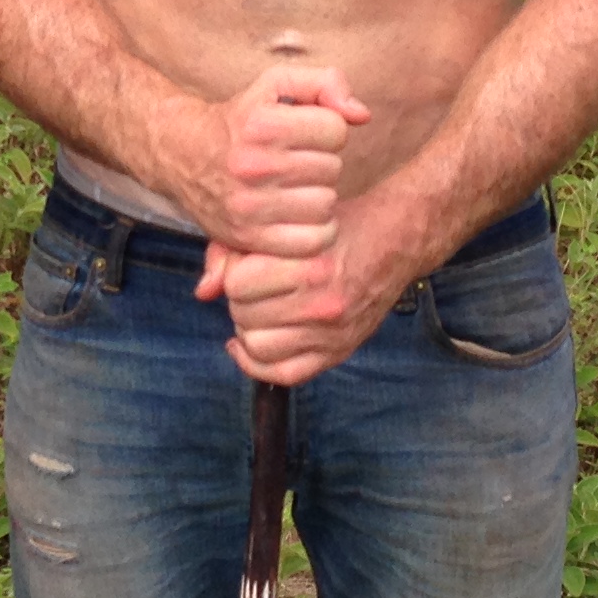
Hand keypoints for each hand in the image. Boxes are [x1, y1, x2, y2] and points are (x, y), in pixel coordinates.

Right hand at [169, 63, 365, 257]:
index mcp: (262, 125)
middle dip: (321, 163)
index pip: (336, 130)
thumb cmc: (241, 119)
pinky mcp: (248, 237)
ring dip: (318, 197)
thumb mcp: (277, 85)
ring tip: (295, 188)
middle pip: (332, 169)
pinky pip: (312, 241)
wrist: (182, 155)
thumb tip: (361, 115)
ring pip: (325, 206)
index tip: (306, 134)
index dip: (327, 129)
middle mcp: (253, 166)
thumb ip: (325, 83)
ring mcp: (249, 206)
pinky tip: (298, 215)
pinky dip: (314, 230)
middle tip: (297, 162)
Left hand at [206, 186, 431, 385]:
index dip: (234, 273)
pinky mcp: (339, 352)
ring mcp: (332, 333)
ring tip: (260, 308)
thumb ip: (235, 251)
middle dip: (240, 299)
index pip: (237, 285)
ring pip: (258, 347)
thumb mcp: (286, 223)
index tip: (246, 263)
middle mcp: (322, 304)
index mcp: (309, 265)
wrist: (394, 241)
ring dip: (249, 328)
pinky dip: (258, 364)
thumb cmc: (334, 224)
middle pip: (244, 315)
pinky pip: (284, 374)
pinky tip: (249, 345)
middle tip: (253, 285)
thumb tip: (203, 293)